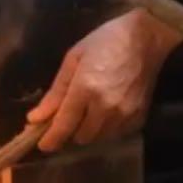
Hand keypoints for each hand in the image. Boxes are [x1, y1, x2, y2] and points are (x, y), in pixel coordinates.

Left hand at [28, 9, 180, 151]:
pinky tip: (107, 110)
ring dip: (89, 130)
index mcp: (86, 88)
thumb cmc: (106, 41)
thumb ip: (56, 92)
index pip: (64, 126)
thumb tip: (35, 118)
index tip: (43, 145)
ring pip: (98, 138)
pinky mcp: (138, 116)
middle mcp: (105, 106)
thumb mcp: (74, 58)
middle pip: (80, 137)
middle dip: (71, 130)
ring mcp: (124, 113)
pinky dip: (107, 128)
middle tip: (69, 116)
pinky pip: (116, 134)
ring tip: (89, 110)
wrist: (146, 37)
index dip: (51, 140)